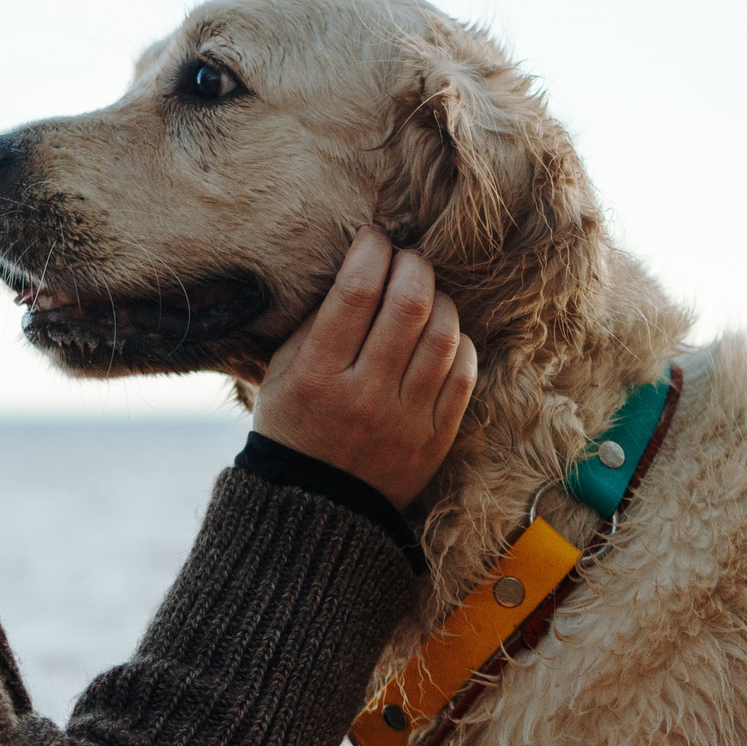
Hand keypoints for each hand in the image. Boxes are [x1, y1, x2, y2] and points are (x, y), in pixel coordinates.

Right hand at [251, 229, 475, 511]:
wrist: (319, 507)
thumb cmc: (294, 427)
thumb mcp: (282, 373)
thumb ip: (314, 323)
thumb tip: (358, 266)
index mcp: (318, 374)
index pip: (356, 291)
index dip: (372, 250)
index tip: (373, 237)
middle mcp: (365, 394)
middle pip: (409, 304)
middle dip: (412, 265)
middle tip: (405, 258)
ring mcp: (406, 417)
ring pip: (444, 334)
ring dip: (440, 300)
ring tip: (425, 295)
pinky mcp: (437, 436)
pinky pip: (464, 373)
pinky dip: (459, 342)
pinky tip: (442, 335)